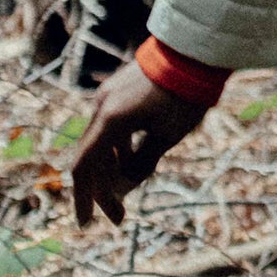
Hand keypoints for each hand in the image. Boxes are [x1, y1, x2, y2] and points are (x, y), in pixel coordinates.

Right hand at [72, 56, 208, 225]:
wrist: (193, 51)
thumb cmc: (183, 96)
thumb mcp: (166, 136)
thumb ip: (142, 163)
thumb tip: (123, 188)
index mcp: (110, 120)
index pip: (85, 167)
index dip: (83, 198)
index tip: (85, 224)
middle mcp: (102, 107)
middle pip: (93, 158)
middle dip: (104, 191)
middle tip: (119, 217)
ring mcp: (108, 97)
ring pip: (102, 143)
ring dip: (113, 169)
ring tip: (130, 188)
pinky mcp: (118, 91)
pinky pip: (111, 127)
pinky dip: (119, 149)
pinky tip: (135, 161)